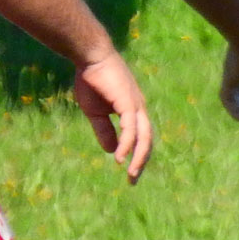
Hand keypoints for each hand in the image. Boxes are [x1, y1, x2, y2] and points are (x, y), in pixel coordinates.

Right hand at [72, 51, 151, 183]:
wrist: (90, 58)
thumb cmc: (93, 81)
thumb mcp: (96, 112)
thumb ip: (105, 130)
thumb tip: (111, 151)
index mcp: (134, 111)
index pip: (142, 138)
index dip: (138, 156)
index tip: (130, 173)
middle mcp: (140, 109)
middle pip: (147, 140)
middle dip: (142, 162)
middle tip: (133, 180)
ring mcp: (136, 105)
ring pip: (144, 136)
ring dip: (138, 157)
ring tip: (130, 173)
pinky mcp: (128, 102)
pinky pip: (131, 127)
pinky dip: (128, 143)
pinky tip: (121, 156)